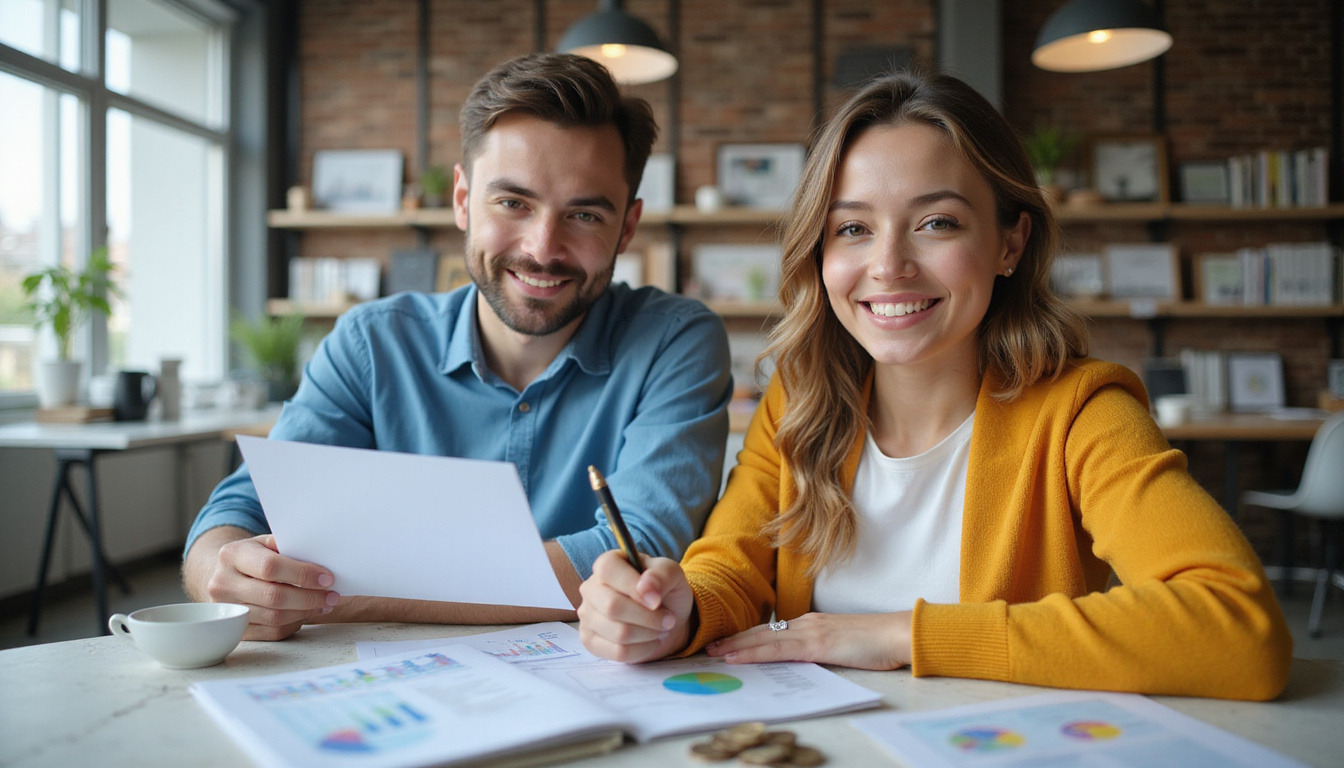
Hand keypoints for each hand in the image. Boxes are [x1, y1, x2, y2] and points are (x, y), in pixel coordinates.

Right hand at [189, 529, 339, 640]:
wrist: (222, 575)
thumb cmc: (253, 557)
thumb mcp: (265, 543)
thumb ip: (287, 546)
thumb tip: (322, 556)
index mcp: (232, 555)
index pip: (270, 567)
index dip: (302, 574)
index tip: (327, 578)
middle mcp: (222, 583)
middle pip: (273, 596)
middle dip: (309, 597)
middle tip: (332, 596)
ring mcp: (226, 610)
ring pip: (274, 618)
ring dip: (305, 612)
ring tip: (324, 604)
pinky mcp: (234, 629)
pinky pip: (271, 632)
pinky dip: (293, 624)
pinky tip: (306, 614)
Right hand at [577, 550, 694, 663]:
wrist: (666, 619)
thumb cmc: (664, 591)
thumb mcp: (672, 574)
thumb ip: (661, 575)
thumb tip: (645, 587)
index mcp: (607, 563)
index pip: (608, 570)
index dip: (633, 587)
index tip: (657, 601)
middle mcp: (591, 588)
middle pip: (612, 607)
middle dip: (648, 617)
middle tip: (668, 619)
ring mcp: (587, 616)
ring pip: (618, 633)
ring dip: (649, 634)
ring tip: (659, 628)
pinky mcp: (590, 641)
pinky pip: (617, 652)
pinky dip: (642, 650)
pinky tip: (649, 641)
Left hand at [705, 611, 912, 670]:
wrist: (898, 634)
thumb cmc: (877, 642)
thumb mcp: (843, 644)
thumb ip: (822, 648)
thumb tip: (806, 658)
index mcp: (813, 623)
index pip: (773, 631)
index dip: (748, 637)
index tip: (728, 643)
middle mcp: (807, 623)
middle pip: (762, 632)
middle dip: (734, 640)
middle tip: (709, 646)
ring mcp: (810, 632)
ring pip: (764, 640)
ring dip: (736, 646)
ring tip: (713, 653)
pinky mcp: (817, 645)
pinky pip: (777, 650)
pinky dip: (754, 653)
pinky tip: (737, 657)